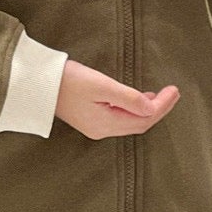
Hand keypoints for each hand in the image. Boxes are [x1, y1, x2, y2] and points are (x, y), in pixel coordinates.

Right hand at [54, 58, 180, 139]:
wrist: (37, 84)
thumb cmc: (67, 81)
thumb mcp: (100, 85)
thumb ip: (127, 97)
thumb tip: (151, 107)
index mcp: (106, 124)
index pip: (144, 120)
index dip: (162, 107)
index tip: (175, 90)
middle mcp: (102, 130)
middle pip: (139, 124)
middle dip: (159, 109)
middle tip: (174, 92)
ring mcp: (96, 126)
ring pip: (131, 122)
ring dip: (148, 110)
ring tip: (162, 96)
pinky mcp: (91, 119)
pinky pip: (121, 119)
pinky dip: (135, 110)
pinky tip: (140, 100)